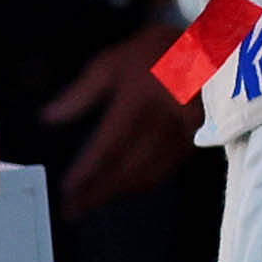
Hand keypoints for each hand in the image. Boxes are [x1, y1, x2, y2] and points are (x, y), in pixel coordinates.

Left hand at [42, 39, 201, 216]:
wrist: (212, 53)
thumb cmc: (156, 53)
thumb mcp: (114, 61)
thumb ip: (82, 92)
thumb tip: (48, 117)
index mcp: (138, 99)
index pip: (109, 145)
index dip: (88, 170)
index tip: (67, 189)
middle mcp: (162, 122)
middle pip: (128, 167)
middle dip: (99, 191)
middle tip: (74, 209)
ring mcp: (182, 135)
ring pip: (147, 175)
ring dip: (118, 192)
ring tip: (93, 203)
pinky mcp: (194, 143)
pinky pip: (164, 171)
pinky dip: (141, 185)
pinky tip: (124, 189)